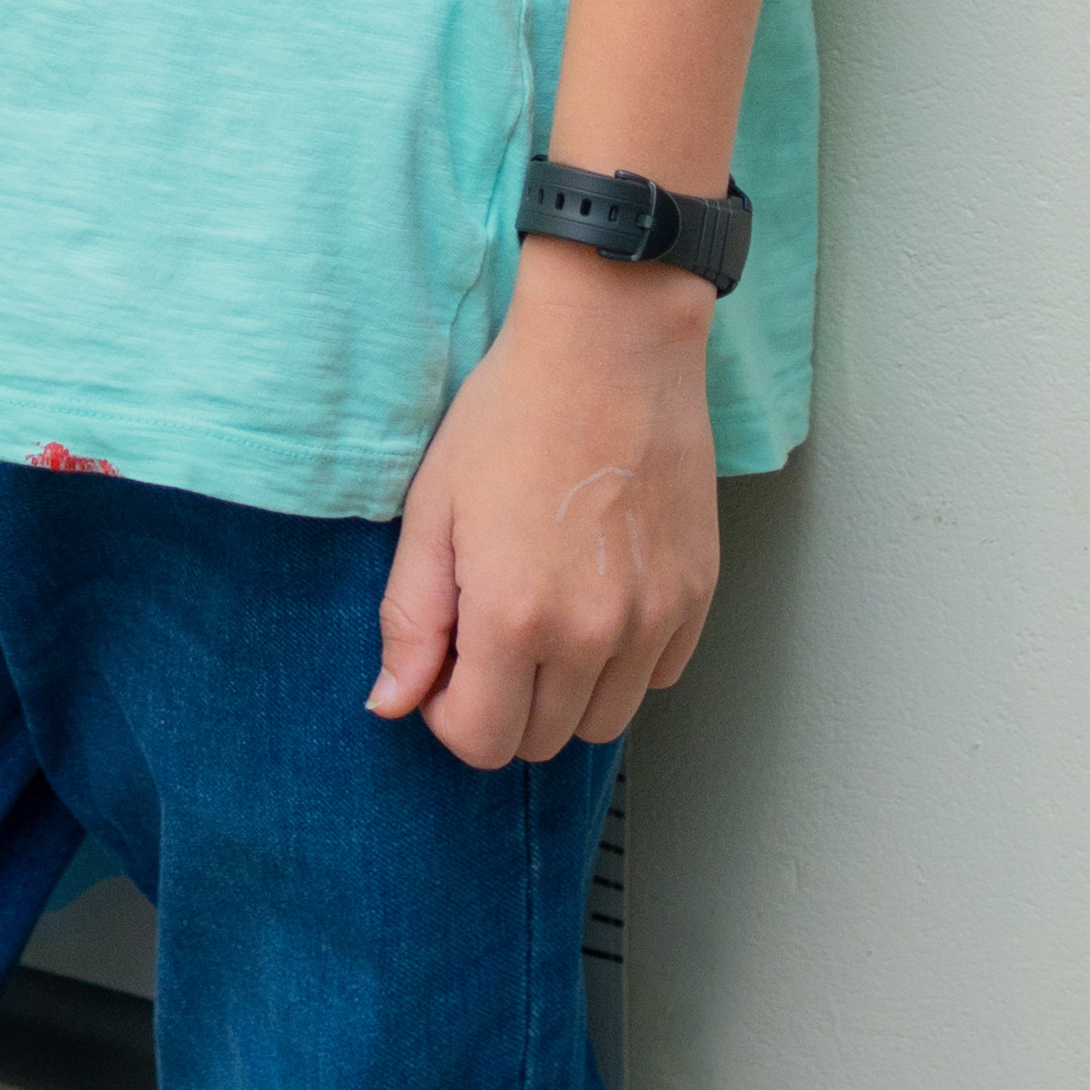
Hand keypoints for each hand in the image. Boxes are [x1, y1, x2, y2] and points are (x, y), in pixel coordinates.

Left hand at [368, 255, 719, 766]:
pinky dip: (624, 663)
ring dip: (564, 694)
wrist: (610, 346)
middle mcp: (593, 637)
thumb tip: (392, 703)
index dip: (447, 713)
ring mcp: (654, 622)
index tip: (443, 663)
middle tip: (486, 632)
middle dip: (501, 705)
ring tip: (542, 615)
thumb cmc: (510, 414)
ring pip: (604, 723)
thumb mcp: (433, 506)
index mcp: (515, 617)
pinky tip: (596, 596)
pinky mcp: (697, 599)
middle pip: (541, 743)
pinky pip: (658, 678)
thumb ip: (410, 617)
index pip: (481, 741)